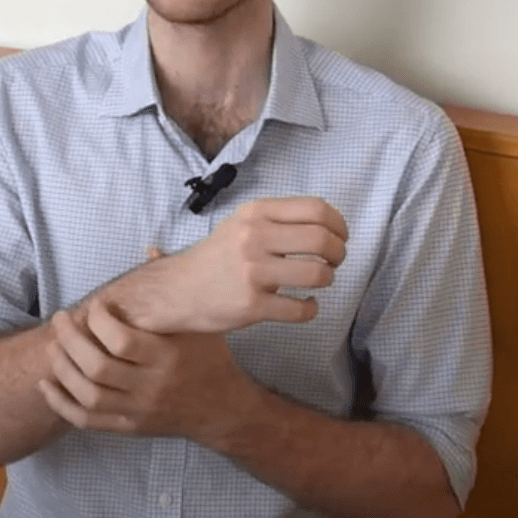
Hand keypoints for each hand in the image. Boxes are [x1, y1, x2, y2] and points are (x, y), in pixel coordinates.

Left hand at [38, 299, 253, 443]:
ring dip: (62, 370)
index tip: (94, 305)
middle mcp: (152, 386)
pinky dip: (61, 404)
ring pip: (88, 395)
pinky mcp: (129, 427)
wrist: (223, 407)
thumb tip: (150, 248)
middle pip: (97, 367)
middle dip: (70, 341)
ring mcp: (139, 410)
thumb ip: (173, 288)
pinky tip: (47, 385)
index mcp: (168, 357)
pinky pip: (86, 421)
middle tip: (61, 320)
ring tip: (53, 347)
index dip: (99, 320)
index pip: (121, 340)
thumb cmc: (210, 356)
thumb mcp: (200, 322)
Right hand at [114, 196, 347, 333]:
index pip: (315, 208)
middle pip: (322, 240)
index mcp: (256, 213)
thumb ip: (278, 219)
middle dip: (338, 253)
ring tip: (318, 281)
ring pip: (317, 274)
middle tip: (333, 261)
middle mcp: (254, 238)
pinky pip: (301, 309)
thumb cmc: (216, 257)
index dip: (338, 225)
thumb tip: (327, 225)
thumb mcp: (242, 223)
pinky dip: (311, 309)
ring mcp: (253, 272)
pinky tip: (305, 304)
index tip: (340, 237)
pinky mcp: (252, 305)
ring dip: (327, 279)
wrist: (177, 290)